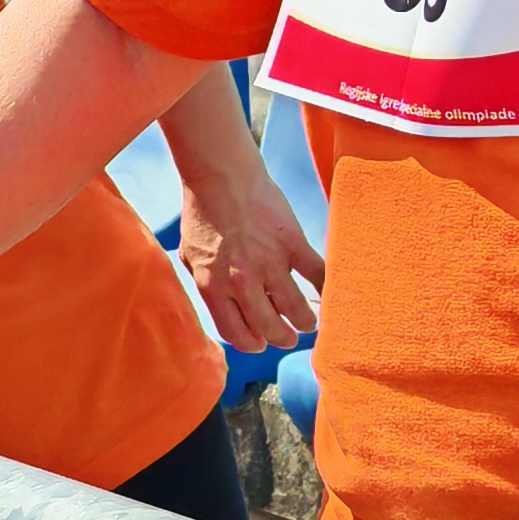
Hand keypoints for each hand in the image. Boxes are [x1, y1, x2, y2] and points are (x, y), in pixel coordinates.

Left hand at [176, 163, 322, 352]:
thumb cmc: (202, 214)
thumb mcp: (190, 256)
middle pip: (269, 328)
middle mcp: (242, 281)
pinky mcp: (292, 243)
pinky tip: (328, 294)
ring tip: (307, 323)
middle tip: (288, 337)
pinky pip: (317, 274)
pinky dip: (326, 288)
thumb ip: (205, 284)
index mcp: (213, 286)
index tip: (260, 342)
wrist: (221, 176)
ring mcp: (270, 263)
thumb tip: (221, 307)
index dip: (251, 343)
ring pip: (297, 309)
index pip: (237, 333)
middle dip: (281, 338)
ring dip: (305, 322)